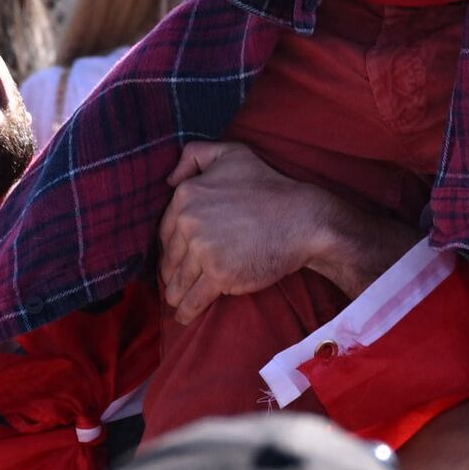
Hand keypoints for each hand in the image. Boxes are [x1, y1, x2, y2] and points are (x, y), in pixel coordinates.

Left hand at [157, 141, 401, 314]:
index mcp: (187, 194)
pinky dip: (187, 311)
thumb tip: (168, 180)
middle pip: (170, 257)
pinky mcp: (219, 274)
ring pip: (179, 280)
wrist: (302, 219)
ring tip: (177, 302)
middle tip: (175, 284)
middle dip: (171, 273)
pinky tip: (184, 317)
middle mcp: (190, 220)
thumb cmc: (269, 187)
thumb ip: (194, 155)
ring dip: (176, 294)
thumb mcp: (232, 153)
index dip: (171, 247)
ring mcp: (203, 249)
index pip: (167, 230)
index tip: (174, 259)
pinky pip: (194, 298)